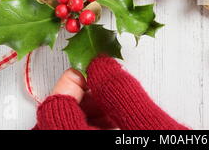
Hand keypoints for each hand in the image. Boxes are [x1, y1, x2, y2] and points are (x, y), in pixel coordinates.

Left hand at [36, 57, 188, 129]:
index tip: (89, 72)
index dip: (70, 85)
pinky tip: (114, 128)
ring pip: (64, 138)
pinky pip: (77, 147)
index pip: (55, 113)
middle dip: (76, 102)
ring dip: (84, 117)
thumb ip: (124, 97)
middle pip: (52, 127)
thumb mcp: (157, 132)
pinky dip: (91, 132)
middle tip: (101, 90)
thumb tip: (101, 67)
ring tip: (112, 110)